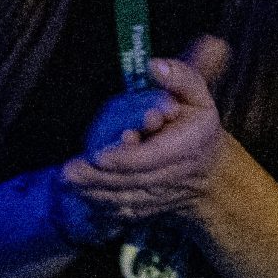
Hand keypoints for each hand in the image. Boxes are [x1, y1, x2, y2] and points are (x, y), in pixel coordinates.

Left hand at [64, 35, 232, 224]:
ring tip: (68, 183)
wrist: (209, 173)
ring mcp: (159, 197)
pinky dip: (100, 207)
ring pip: (124, 199)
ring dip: (94, 192)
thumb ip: (181, 76)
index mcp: (187, 147)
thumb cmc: (197, 124)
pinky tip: (79, 197)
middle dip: (99, 177)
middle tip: (68, 172)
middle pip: (131, 180)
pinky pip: (122, 212)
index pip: (152, 156)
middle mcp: (173, 176)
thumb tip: (155, 66)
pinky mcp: (147, 209)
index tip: (98, 155)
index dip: (124, 157)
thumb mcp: (198, 95)